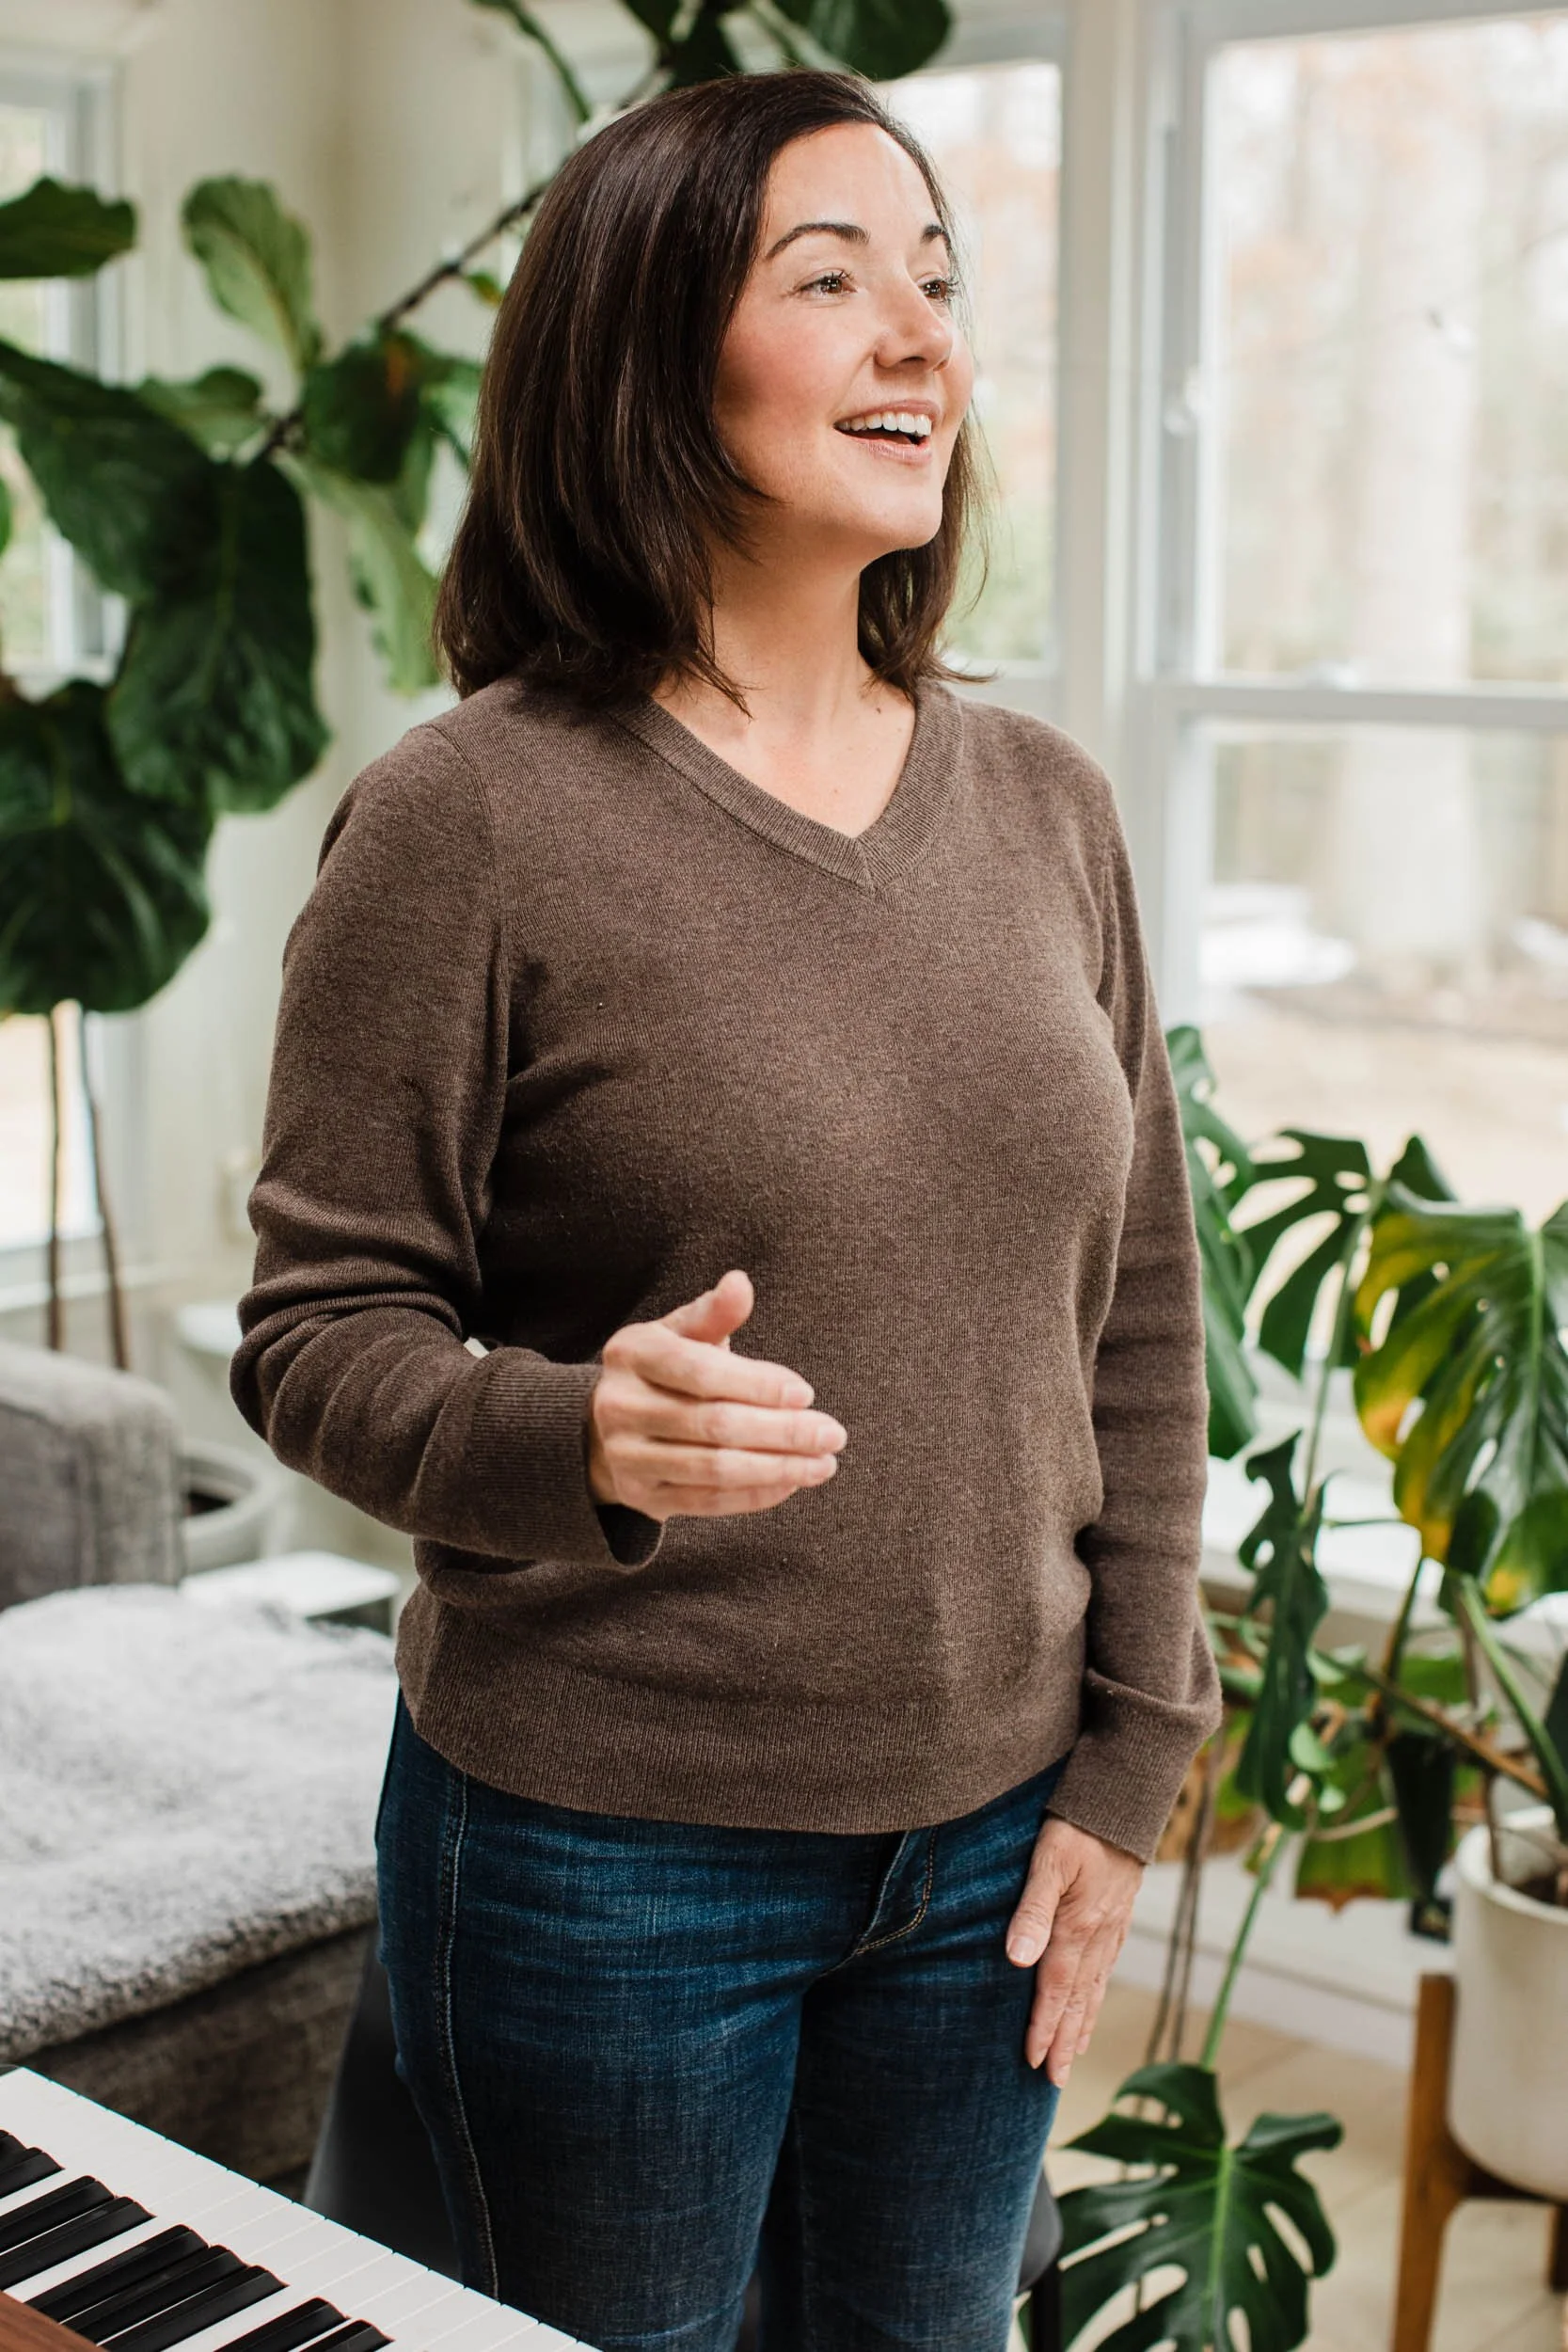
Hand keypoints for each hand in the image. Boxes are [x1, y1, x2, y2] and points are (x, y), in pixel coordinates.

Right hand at [587, 1269, 846, 1521]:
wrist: (603, 1427)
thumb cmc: (661, 1371)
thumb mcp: (679, 1333)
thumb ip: (713, 1313)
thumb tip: (740, 1283)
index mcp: (632, 1354)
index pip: (700, 1371)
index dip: (757, 1384)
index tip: (806, 1393)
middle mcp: (621, 1406)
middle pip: (713, 1424)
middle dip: (781, 1432)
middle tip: (832, 1434)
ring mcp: (626, 1457)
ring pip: (714, 1468)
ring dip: (777, 1468)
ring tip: (822, 1463)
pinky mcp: (641, 1496)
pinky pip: (707, 1502)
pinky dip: (755, 1495)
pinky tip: (791, 1483)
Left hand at [1005, 1817, 1143, 2085]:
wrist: (1122, 1799)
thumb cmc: (1077, 1824)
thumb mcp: (1048, 1860)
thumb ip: (1032, 1910)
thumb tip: (1016, 1960)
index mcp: (1078, 1925)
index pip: (1056, 1987)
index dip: (1043, 2025)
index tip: (1032, 2061)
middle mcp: (1098, 1934)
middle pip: (1078, 1998)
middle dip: (1064, 2040)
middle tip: (1055, 2080)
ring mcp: (1112, 1926)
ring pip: (1095, 1986)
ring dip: (1082, 2023)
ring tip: (1073, 2055)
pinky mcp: (1118, 1914)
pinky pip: (1107, 1966)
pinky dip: (1097, 1993)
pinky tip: (1093, 2001)